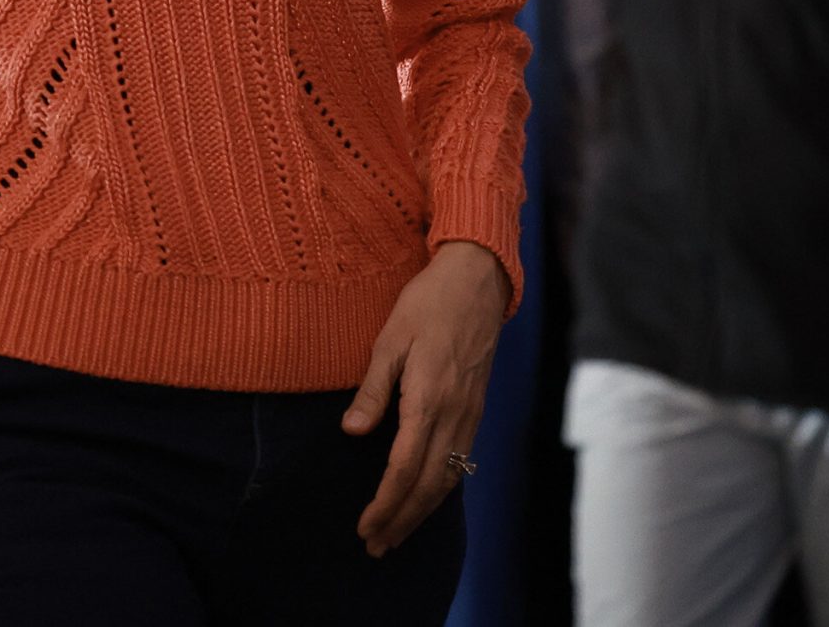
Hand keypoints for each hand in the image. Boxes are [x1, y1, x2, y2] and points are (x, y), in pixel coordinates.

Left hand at [344, 241, 509, 556]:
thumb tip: (351, 432)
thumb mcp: (388, 341)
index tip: (364, 526)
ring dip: (422, 511)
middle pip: (429, 484)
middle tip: (376, 546)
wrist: (477, 282)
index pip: (404, 468)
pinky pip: (460, 461)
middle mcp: (455, 414)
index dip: (385, 503)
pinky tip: (426, 498)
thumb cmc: (427, 304)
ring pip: (449, 477)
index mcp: (429, 399)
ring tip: (397, 534)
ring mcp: (470, 413)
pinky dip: (441, 488)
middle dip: (402, 519)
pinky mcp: (476, 409)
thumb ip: (372, 391)